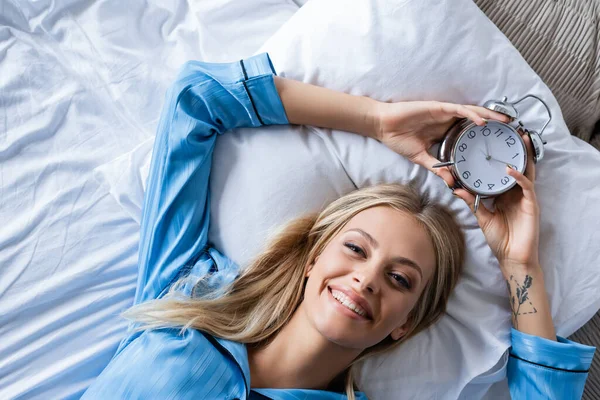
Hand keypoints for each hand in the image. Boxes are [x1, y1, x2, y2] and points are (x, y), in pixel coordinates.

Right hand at [375, 101, 509, 186]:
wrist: (384, 127)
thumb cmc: (399, 140)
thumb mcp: (420, 158)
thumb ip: (436, 167)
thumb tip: (450, 182)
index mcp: (445, 132)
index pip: (470, 134)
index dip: (485, 138)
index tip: (500, 146)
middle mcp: (448, 121)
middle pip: (477, 122)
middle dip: (495, 125)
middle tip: (513, 131)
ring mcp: (444, 113)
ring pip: (473, 113)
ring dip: (490, 116)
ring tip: (505, 122)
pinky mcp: (438, 108)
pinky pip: (459, 110)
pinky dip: (471, 115)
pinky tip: (482, 122)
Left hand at [453, 134, 539, 272]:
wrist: (512, 258)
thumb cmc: (500, 238)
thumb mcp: (482, 216)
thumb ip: (470, 201)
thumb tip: (455, 188)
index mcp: (505, 194)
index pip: (500, 172)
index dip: (496, 159)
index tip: (487, 145)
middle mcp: (516, 192)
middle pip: (517, 166)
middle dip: (514, 149)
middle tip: (509, 131)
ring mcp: (525, 197)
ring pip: (526, 171)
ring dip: (523, 155)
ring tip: (520, 138)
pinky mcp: (531, 204)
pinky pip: (526, 186)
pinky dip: (518, 176)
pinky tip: (509, 169)